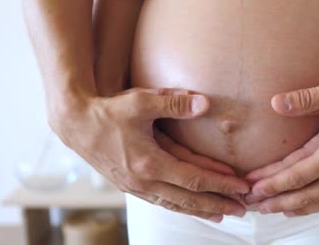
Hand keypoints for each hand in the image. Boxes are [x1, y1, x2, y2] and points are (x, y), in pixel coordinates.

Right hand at [49, 88, 248, 222]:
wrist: (75, 123)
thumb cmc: (109, 111)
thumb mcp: (142, 101)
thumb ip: (175, 103)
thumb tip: (205, 103)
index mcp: (149, 163)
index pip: (194, 179)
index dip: (221, 185)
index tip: (243, 187)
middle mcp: (143, 181)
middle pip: (188, 199)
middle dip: (218, 205)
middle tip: (243, 210)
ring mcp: (135, 187)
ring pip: (174, 205)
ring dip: (200, 211)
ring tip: (222, 215)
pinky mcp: (129, 186)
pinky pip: (160, 202)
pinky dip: (180, 207)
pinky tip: (189, 207)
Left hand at [243, 77, 318, 215]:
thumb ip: (305, 99)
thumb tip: (275, 103)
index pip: (297, 175)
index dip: (272, 183)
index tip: (253, 187)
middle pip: (306, 195)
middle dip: (278, 202)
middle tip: (255, 205)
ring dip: (297, 208)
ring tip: (276, 210)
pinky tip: (307, 204)